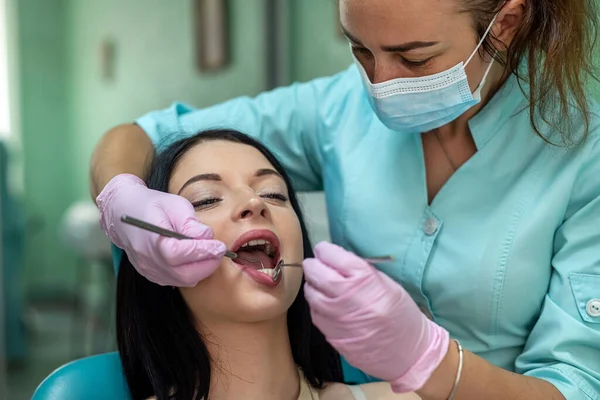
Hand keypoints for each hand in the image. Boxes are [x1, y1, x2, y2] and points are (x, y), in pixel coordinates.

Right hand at [96, 174, 226, 286]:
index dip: (204, 252)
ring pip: (182, 281)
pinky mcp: (151, 274)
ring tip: (209, 254)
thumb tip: (207, 237)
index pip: (181, 253)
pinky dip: (190, 273)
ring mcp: (149, 270)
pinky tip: (196, 260)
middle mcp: (149, 260)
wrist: (125, 212)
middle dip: (207, 264)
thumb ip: (191, 223)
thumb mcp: (175, 205)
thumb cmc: (152, 205)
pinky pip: (175, 281)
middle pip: (184, 274)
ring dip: (201, 270)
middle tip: (219, 252)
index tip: (220, 247)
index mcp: (153, 241)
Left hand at [302, 242, 449, 392]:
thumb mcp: (387, 284)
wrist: (407, 353)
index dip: (325, 250)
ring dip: (312, 285)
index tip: (323, 250)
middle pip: (317, 273)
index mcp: (365, 281)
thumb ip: (360, 271)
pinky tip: (324, 303)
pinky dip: (316, 304)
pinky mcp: (331, 335)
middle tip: (315, 263)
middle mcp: (348, 298)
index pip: (335, 257)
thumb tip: (337, 260)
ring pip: (311, 294)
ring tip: (320, 283)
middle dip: (313, 265)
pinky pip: (315, 313)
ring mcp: (337, 318)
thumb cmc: (401, 315)